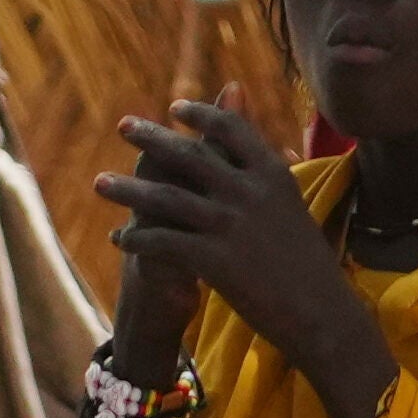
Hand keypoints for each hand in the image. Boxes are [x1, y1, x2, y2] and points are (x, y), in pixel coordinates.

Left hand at [96, 97, 377, 394]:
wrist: (319, 309)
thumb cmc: (304, 258)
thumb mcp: (290, 203)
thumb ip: (267, 168)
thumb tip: (268, 145)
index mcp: (273, 173)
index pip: (232, 128)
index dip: (201, 115)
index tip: (175, 108)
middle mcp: (251, 192)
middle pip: (191, 154)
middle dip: (152, 137)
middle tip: (123, 125)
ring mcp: (231, 224)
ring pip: (166, 197)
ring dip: (127, 189)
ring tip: (98, 183)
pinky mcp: (214, 260)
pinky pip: (162, 241)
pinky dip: (136, 238)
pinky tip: (119, 237)